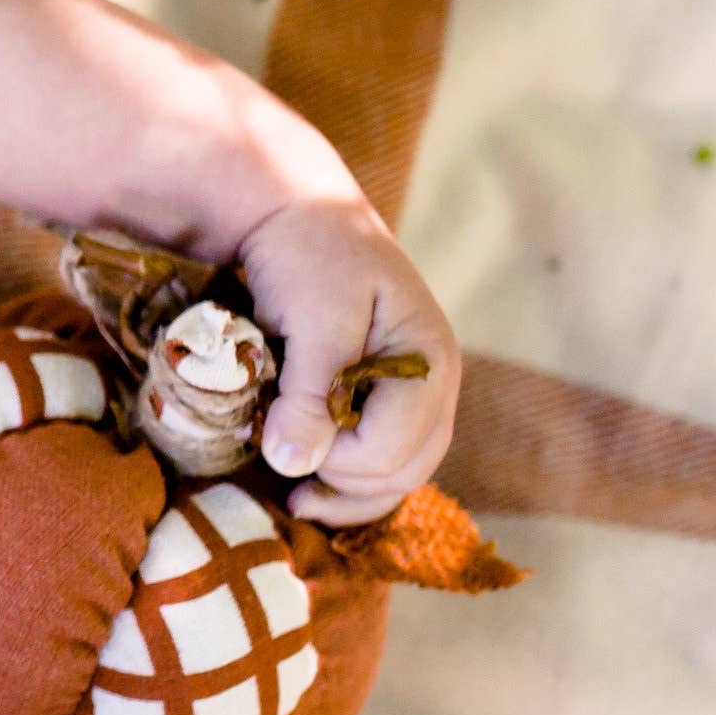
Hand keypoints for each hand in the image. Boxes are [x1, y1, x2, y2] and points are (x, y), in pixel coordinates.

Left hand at [229, 196, 462, 525]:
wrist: (296, 213)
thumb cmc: (309, 254)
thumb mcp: (314, 317)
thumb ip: (310, 391)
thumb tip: (292, 464)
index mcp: (430, 361)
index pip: (396, 448)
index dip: (339, 461)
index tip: (284, 441)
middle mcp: (431, 385)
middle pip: (405, 471)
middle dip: (346, 487)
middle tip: (287, 484)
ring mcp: (411, 394)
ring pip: (396, 473)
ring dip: (347, 493)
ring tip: (296, 501)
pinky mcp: (381, 399)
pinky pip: (378, 457)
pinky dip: (345, 478)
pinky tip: (309, 483)